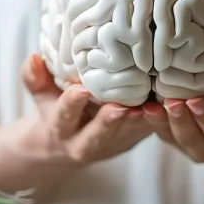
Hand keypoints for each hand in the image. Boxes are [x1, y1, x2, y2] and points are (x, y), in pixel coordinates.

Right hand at [19, 55, 151, 164]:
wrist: (66, 146)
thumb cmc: (54, 110)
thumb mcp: (41, 96)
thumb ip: (35, 78)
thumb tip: (34, 57)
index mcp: (60, 129)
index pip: (63, 115)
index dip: (72, 103)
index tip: (81, 90)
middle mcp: (84, 142)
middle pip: (97, 135)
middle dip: (109, 122)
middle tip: (122, 108)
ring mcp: (112, 145)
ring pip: (126, 135)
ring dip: (139, 122)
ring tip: (151, 105)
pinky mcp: (132, 141)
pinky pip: (145, 132)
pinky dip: (156, 119)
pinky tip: (168, 103)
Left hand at [144, 53, 203, 163]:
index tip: (195, 101)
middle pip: (191, 137)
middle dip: (179, 120)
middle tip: (169, 100)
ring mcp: (187, 147)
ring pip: (171, 137)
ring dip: (159, 122)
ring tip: (148, 104)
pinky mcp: (172, 140)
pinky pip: (159, 132)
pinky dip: (149, 119)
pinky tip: (138, 104)